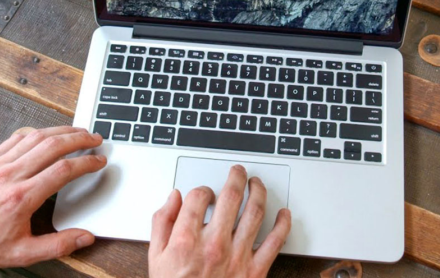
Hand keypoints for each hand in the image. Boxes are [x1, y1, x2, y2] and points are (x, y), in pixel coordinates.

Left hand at [0, 126, 106, 271]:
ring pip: (36, 137)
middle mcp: (11, 176)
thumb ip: (58, 245)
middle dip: (80, 139)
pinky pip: (16, 138)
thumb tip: (85, 237)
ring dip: (61, 131)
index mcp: (22, 198)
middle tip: (95, 138)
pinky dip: (36, 133)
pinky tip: (46, 134)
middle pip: (54, 146)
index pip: (64, 170)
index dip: (87, 162)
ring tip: (76, 131)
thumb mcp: (22, 253)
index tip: (99, 160)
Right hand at [149, 165, 291, 277]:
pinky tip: (284, 214)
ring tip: (257, 184)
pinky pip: (275, 242)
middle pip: (231, 197)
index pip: (199, 197)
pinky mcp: (255, 271)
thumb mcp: (155, 258)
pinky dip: (283, 224)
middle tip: (238, 172)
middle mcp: (214, 244)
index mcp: (186, 240)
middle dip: (236, 177)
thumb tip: (173, 197)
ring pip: (255, 213)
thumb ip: (162, 223)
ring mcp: (237, 257)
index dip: (202, 189)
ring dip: (259, 192)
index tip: (204, 193)